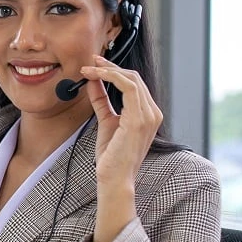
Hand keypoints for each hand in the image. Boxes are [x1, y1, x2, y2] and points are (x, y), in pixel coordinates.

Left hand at [80, 55, 162, 185]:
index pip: (134, 84)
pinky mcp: (139, 119)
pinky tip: (96, 76)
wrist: (114, 178)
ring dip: (107, 70)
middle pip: (134, 78)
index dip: (114, 71)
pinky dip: (111, 77)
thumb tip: (93, 82)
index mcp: (148, 114)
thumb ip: (102, 101)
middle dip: (110, 67)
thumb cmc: (112, 156)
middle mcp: (153, 113)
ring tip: (89, 68)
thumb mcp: (106, 121)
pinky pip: (128, 87)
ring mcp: (149, 116)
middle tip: (90, 62)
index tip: (95, 66)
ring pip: (131, 79)